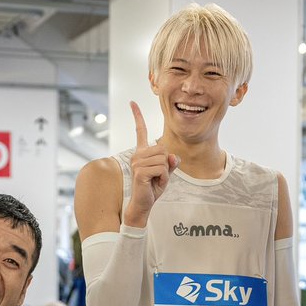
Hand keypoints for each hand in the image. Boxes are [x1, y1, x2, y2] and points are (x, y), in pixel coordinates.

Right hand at [123, 101, 177, 226]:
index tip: (132, 102)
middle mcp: (137, 155)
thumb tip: (173, 156)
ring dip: (165, 172)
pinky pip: (162, 169)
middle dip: (166, 164)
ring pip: (164, 160)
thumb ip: (170, 163)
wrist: (143, 203)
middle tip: (157, 175)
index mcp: (142, 152)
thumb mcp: (165, 173)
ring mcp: (137, 162)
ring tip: (155, 180)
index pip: (141, 131)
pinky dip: (164, 178)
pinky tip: (154, 183)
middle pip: (164, 149)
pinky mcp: (140, 171)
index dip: (137, 116)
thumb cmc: (152, 188)